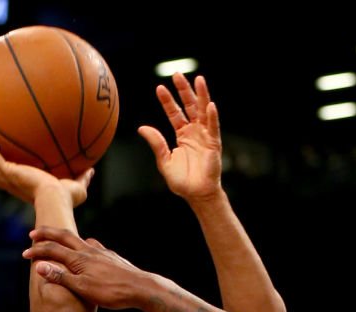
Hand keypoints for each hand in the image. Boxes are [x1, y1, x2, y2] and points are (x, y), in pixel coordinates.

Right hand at [0, 135, 92, 207]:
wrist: (57, 199)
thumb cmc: (66, 199)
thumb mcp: (77, 187)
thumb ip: (83, 178)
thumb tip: (92, 170)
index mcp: (24, 189)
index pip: (9, 182)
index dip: (1, 175)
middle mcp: (14, 185)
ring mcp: (11, 180)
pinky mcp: (11, 174)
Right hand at [22, 226, 157, 309]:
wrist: (141, 288)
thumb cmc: (111, 291)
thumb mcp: (82, 288)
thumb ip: (61, 276)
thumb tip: (40, 266)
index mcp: (79, 258)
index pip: (53, 250)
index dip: (37, 251)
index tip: (24, 254)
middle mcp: (90, 250)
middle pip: (64, 236)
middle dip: (47, 234)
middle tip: (34, 234)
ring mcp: (102, 252)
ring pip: (80, 240)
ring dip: (66, 238)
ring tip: (60, 242)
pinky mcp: (112, 257)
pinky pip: (93, 247)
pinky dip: (83, 246)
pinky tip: (88, 252)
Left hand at [139, 73, 221, 202]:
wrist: (196, 194)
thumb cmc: (182, 181)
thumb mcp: (164, 161)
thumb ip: (156, 143)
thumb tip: (142, 127)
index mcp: (182, 135)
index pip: (174, 113)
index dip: (167, 101)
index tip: (159, 88)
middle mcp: (195, 132)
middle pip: (189, 106)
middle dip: (183, 91)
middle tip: (176, 74)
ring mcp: (205, 136)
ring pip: (203, 111)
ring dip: (201, 95)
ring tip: (199, 79)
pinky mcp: (214, 144)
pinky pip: (213, 128)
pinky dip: (212, 117)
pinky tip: (210, 105)